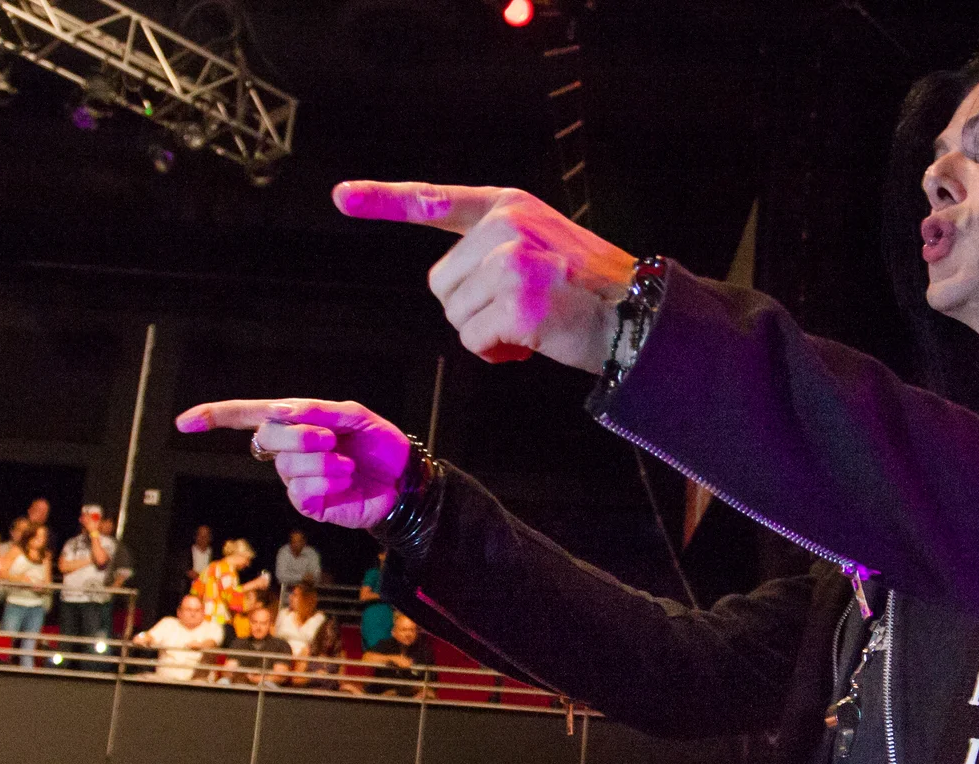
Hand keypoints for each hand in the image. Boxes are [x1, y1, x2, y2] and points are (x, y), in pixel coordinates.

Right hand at [173, 400, 409, 530]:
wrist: (403, 478)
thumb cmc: (378, 444)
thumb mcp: (352, 416)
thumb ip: (315, 410)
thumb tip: (278, 411)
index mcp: (294, 423)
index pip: (246, 417)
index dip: (214, 417)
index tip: (184, 422)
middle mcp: (287, 451)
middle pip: (266, 436)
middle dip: (298, 435)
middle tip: (330, 439)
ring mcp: (294, 479)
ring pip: (288, 466)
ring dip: (322, 462)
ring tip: (346, 465)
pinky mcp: (307, 504)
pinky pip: (302, 491)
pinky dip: (328, 483)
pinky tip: (345, 482)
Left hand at [332, 180, 633, 370]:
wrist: (638, 315)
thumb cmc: (587, 291)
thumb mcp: (542, 244)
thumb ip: (492, 248)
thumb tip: (446, 286)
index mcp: (509, 206)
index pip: (435, 200)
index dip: (384, 200)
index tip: (340, 196)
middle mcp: (506, 227)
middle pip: (440, 283)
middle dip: (469, 309)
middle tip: (518, 312)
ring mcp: (511, 263)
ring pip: (455, 315)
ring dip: (485, 332)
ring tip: (530, 324)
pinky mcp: (517, 303)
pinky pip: (474, 342)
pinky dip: (497, 353)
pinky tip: (533, 341)